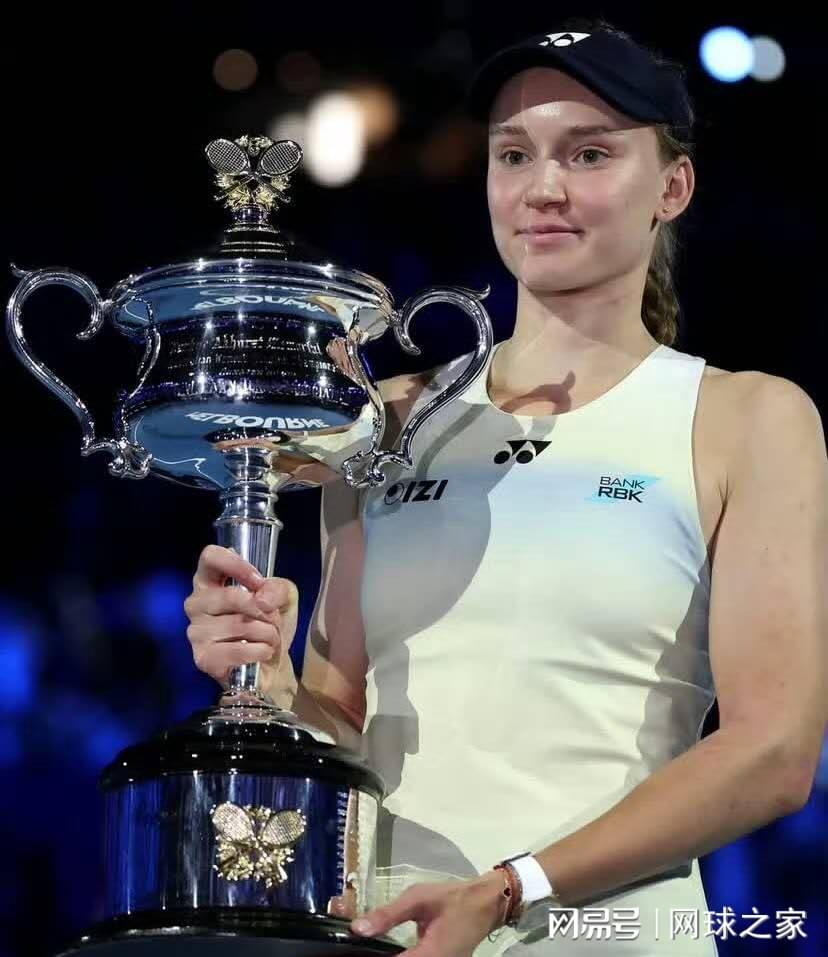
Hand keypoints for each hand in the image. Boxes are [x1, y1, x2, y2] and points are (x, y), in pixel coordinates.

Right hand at [184, 544, 298, 684]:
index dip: (237, 565)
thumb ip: (277, 588)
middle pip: (232, 596)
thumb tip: (261, 599)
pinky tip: (262, 653)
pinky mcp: (203, 658)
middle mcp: (196, 603)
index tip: (258, 581)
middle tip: (273, 620)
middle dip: (264, 610)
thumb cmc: (270, 622)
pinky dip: (261, 651)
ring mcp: (195, 632)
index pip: (210, 557)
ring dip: (267, 633)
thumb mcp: (284, 596)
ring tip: (269, 638)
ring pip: (239, 625)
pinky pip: (239, 651)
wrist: (272, 663)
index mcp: (210, 580)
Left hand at [350, 871, 505, 956]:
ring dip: (384, 953)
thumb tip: (357, 928)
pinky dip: (398, 954)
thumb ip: (388, 915)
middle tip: (355, 939)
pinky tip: (381, 945)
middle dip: (375, 954)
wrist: (486, 904)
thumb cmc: (453, 898)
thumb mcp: (419, 899)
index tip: (348, 948)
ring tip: (365, 942)